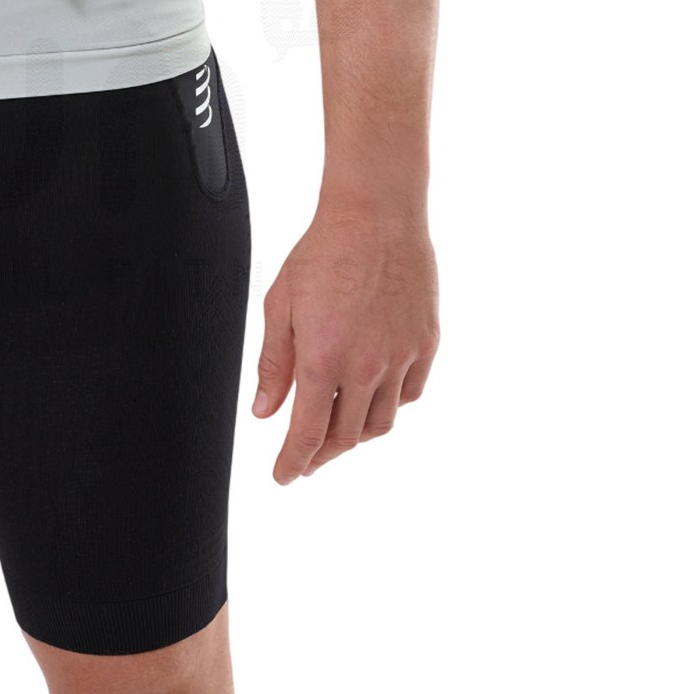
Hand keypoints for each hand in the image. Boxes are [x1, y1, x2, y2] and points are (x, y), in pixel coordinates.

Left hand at [252, 201, 438, 482]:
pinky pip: (410, 394)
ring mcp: (402, 357)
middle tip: (306, 459)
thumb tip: (266, 411)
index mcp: (324, 359)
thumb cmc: (324, 253)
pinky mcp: (426, 343)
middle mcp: (367, 366)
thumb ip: (274, 364)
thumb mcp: (280, 306)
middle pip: (347, 436)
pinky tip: (373, 399)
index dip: (294, 462)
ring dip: (357, 435)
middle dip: (323, 455)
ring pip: (382, 422)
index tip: (285, 476)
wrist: (376, 216)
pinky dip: (390, 406)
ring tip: (337, 431)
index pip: (307, 433)